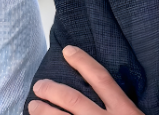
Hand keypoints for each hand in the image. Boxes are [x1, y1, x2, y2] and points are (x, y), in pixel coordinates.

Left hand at [28, 45, 143, 114]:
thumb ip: (118, 108)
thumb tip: (95, 94)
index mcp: (125, 112)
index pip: (102, 79)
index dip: (83, 63)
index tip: (67, 51)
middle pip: (74, 100)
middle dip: (52, 90)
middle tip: (39, 86)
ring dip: (44, 113)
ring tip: (32, 106)